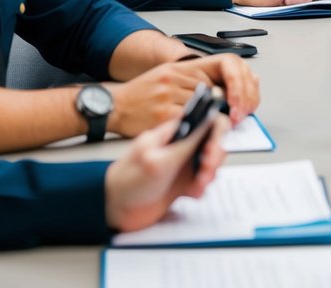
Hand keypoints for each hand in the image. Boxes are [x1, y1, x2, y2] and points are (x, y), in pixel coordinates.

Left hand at [104, 114, 228, 231]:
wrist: (113, 209)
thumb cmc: (127, 181)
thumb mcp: (159, 161)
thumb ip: (186, 143)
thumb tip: (208, 121)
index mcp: (174, 132)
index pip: (205, 120)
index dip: (217, 132)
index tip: (213, 149)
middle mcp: (181, 145)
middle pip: (213, 141)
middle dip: (216, 156)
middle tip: (206, 170)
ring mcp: (182, 164)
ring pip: (211, 162)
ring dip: (210, 174)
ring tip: (199, 184)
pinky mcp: (183, 183)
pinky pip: (203, 182)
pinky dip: (201, 188)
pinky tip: (191, 194)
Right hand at [108, 55, 259, 133]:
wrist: (113, 106)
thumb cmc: (140, 95)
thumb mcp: (166, 78)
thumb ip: (191, 83)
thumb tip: (219, 96)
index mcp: (178, 69)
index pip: (217, 73)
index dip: (233, 88)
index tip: (238, 102)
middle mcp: (175, 79)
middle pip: (214, 92)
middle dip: (224, 108)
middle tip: (233, 118)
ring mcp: (169, 96)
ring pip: (205, 109)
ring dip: (213, 121)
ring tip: (215, 131)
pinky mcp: (163, 115)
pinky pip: (190, 124)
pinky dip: (198, 132)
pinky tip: (200, 137)